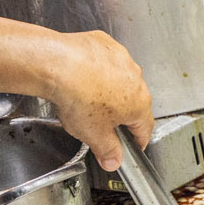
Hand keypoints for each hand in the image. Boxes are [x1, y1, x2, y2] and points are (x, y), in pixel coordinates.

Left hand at [48, 30, 153, 170]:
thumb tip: (113, 160)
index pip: (145, 128)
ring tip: (86, 97)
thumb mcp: (93, 135)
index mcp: (139, 104)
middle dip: (120, 114)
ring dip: (109, 89)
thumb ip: (108, 151)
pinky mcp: (105, 44)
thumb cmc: (78, 96)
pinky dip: (96, 68)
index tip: (132, 144)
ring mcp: (122, 59)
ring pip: (119, 79)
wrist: (58, 64)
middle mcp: (136, 79)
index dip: (138, 141)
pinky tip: (81, 76)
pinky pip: (105, 60)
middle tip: (101, 123)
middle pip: (133, 102)